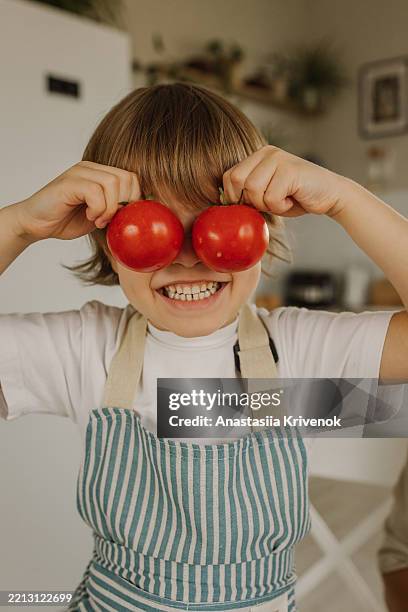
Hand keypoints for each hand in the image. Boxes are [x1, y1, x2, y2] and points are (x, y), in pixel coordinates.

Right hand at [13, 161, 140, 241]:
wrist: (36, 224)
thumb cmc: (66, 220)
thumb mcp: (99, 215)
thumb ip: (116, 210)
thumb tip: (140, 216)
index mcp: (99, 174)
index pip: (131, 178)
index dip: (135, 198)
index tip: (124, 217)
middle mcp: (91, 169)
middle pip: (126, 178)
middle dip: (124, 203)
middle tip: (110, 220)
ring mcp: (79, 173)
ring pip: (112, 183)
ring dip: (110, 208)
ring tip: (99, 220)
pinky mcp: (69, 182)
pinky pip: (95, 192)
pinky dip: (98, 209)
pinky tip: (90, 217)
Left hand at [222, 145, 347, 217]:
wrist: (331, 196)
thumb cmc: (296, 198)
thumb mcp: (267, 194)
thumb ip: (248, 193)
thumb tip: (224, 203)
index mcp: (258, 156)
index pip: (230, 176)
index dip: (234, 196)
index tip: (251, 206)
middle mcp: (267, 153)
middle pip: (238, 181)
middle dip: (250, 201)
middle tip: (269, 204)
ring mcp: (279, 159)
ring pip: (253, 190)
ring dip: (267, 205)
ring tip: (283, 200)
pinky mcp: (290, 170)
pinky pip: (271, 198)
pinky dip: (281, 207)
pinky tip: (293, 200)